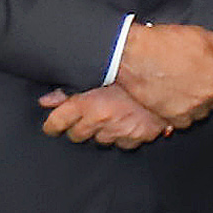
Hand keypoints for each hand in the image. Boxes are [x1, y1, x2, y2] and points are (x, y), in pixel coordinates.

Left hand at [37, 84, 168, 146]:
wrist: (167, 73)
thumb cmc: (128, 69)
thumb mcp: (93, 75)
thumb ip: (66, 92)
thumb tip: (46, 101)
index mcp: (85, 104)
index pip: (56, 123)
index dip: (51, 126)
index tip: (51, 126)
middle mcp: (99, 120)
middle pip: (76, 135)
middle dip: (77, 127)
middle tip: (84, 117)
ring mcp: (119, 131)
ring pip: (100, 141)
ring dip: (101, 131)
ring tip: (108, 116)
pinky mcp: (139, 136)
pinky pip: (124, 143)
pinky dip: (123, 136)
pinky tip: (125, 123)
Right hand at [114, 20, 212, 128]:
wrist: (135, 55)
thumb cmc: (165, 43)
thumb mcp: (201, 35)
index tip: (208, 77)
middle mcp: (210, 94)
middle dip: (207, 92)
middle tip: (190, 82)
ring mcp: (194, 107)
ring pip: (202, 112)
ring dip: (195, 105)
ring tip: (180, 91)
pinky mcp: (176, 117)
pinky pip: (185, 122)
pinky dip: (180, 114)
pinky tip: (172, 101)